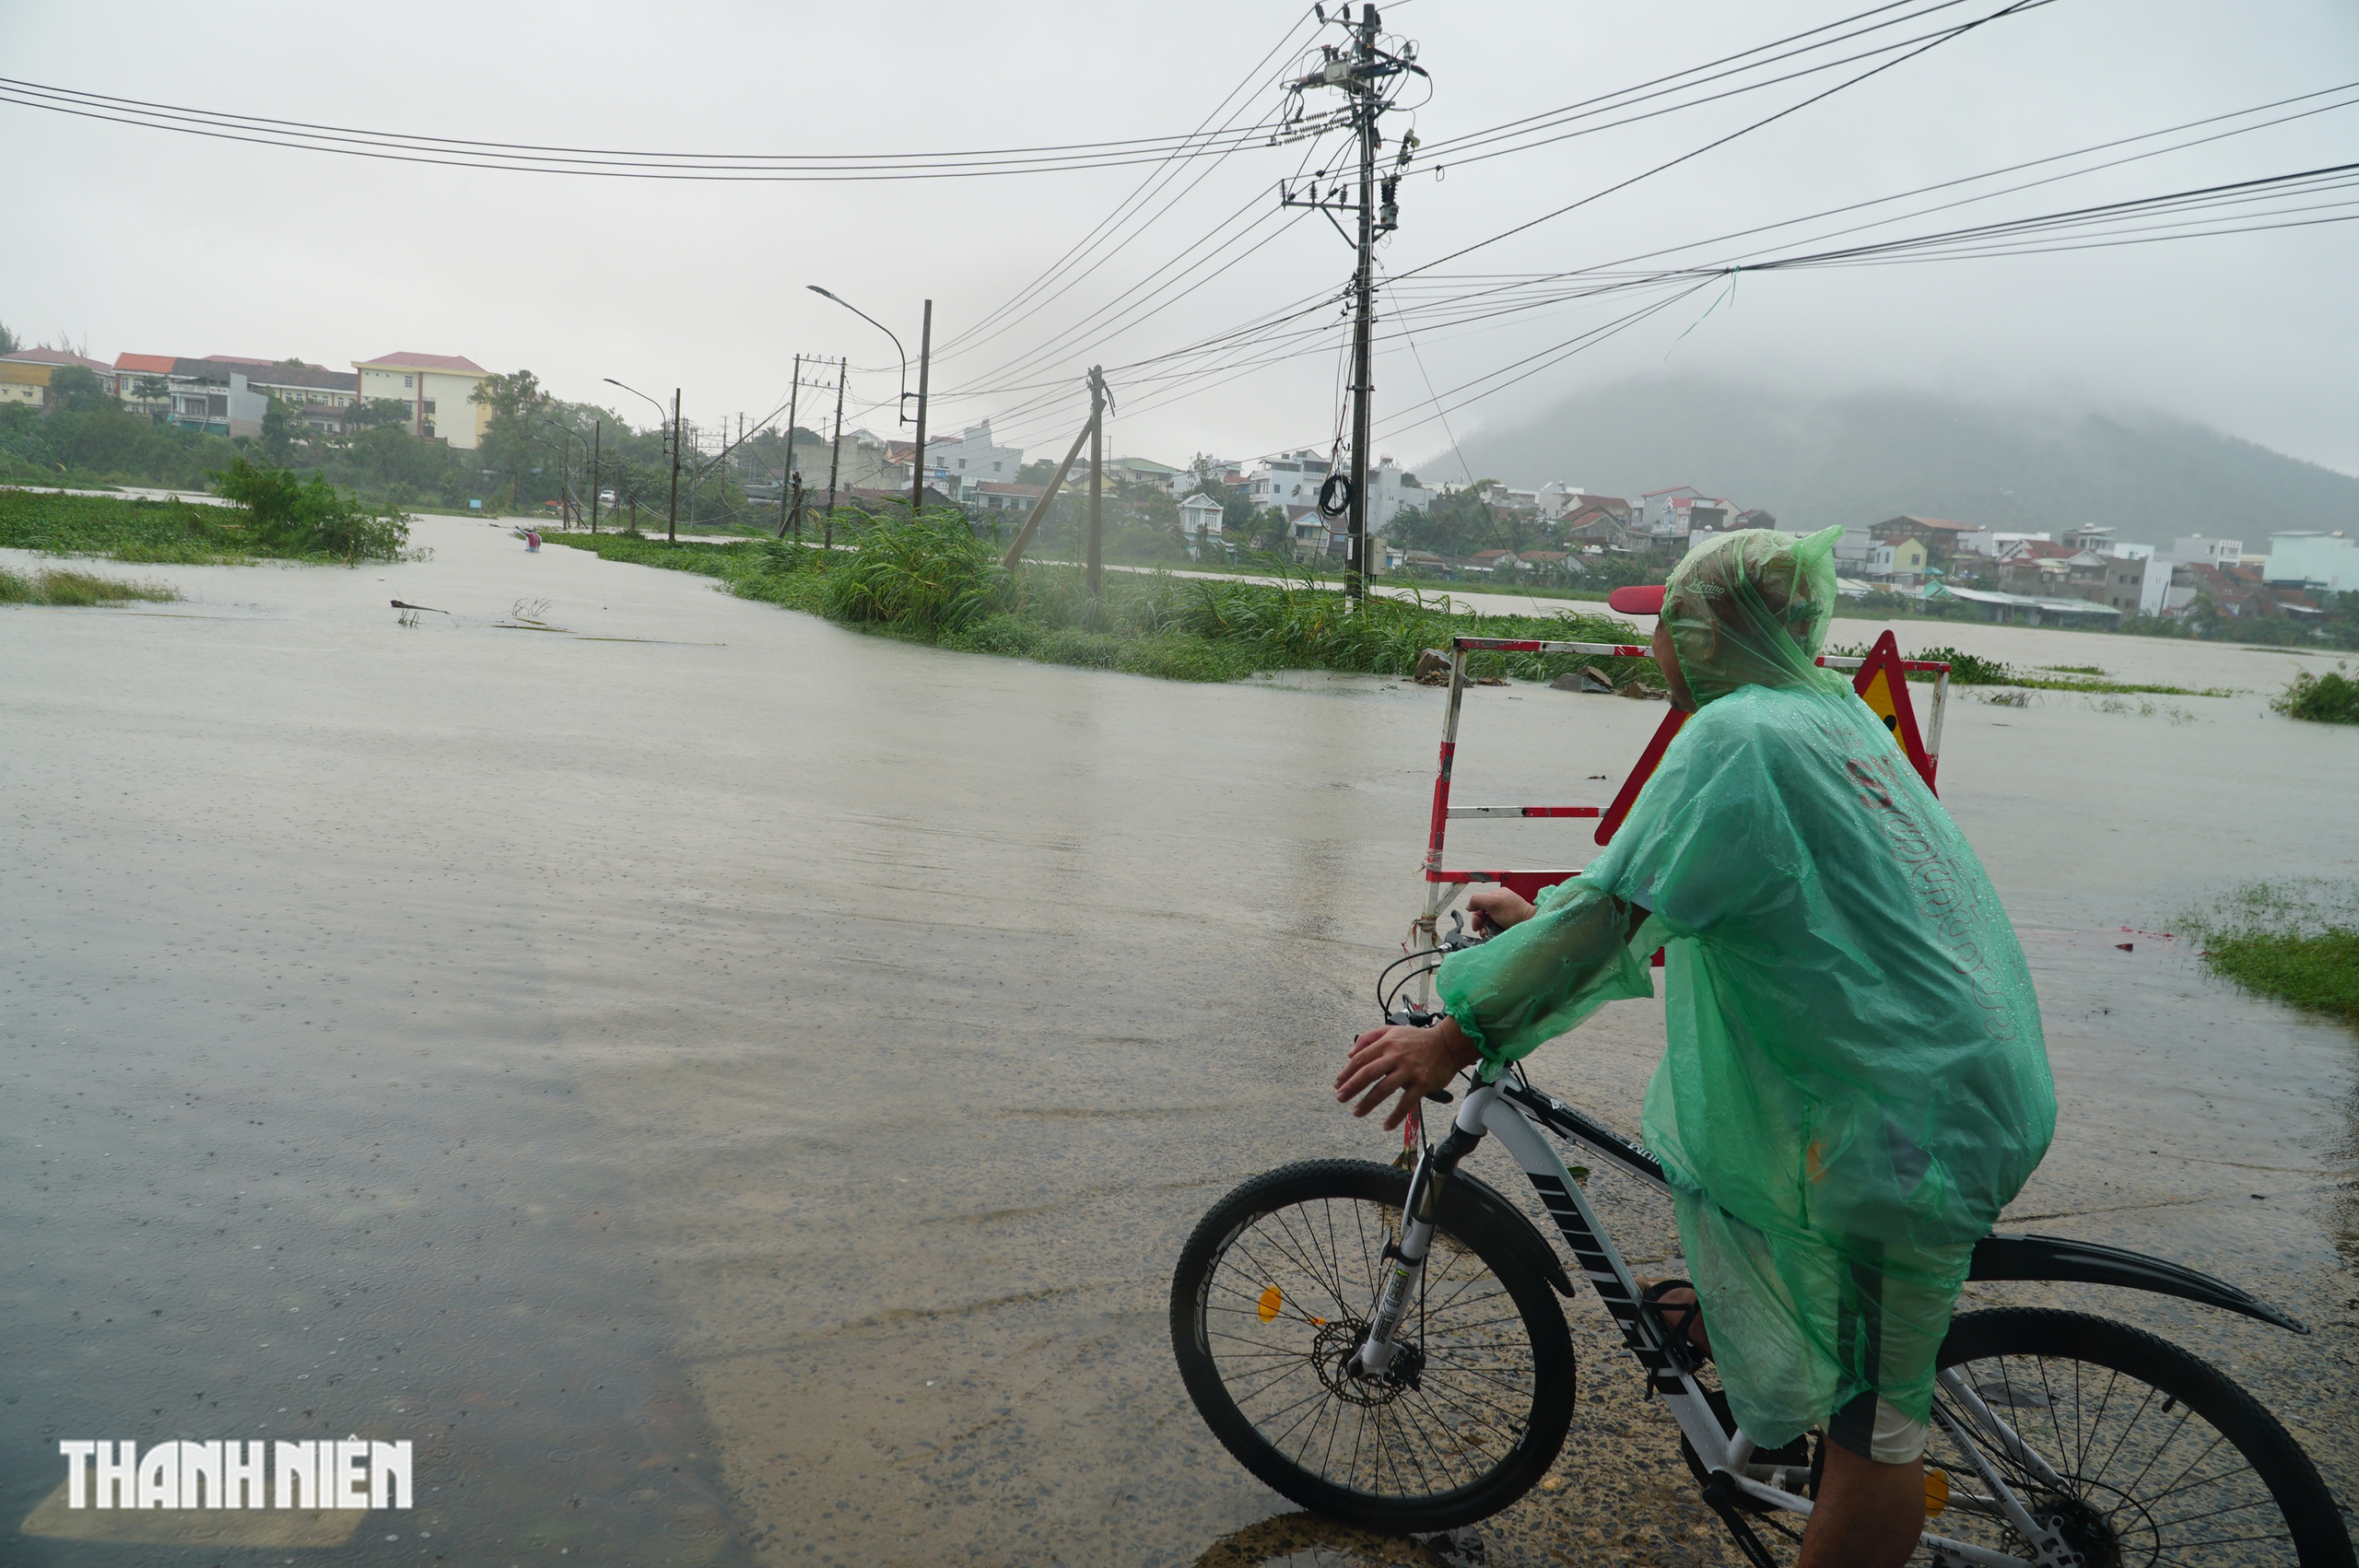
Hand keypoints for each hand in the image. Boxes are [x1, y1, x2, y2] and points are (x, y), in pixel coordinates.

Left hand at [1336, 1017, 1479, 1130]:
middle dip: (1351, 1087)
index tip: (1337, 1084)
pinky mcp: (1421, 1083)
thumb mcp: (1392, 1030)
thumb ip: (1369, 1038)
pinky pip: (1406, 1102)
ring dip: (1368, 1102)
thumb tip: (1350, 1053)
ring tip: (1357, 1112)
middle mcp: (1395, 1056)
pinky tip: (1387, 1125)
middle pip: (1368, 1073)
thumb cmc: (1418, 1040)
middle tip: (1340, 1098)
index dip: (1346, 1072)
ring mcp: (1409, 1070)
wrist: (1447, 1044)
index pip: (1361, 1058)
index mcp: (1386, 1044)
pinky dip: (1396, 1116)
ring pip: (1384, 1089)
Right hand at [1466, 887, 1536, 934]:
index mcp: (1497, 895)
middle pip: (1482, 912)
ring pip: (1487, 921)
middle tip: (1480, 928)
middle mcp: (1500, 903)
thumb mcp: (1492, 902)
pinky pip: (1494, 927)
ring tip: (1486, 933)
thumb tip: (1469, 905)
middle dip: (1479, 922)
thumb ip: (1477, 900)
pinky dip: (1490, 931)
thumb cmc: (1515, 912)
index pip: (1480, 902)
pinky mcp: (1506, 924)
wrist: (1529, 924)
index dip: (1476, 913)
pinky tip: (1491, 934)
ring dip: (1484, 928)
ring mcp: (1503, 914)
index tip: (1476, 922)